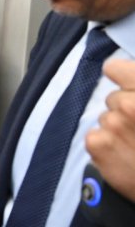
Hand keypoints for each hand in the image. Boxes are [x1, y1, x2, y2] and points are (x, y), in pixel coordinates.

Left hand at [86, 59, 134, 201]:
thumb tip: (119, 74)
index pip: (115, 68)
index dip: (122, 78)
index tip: (128, 88)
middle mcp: (130, 104)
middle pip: (112, 98)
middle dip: (124, 110)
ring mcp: (113, 124)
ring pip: (105, 119)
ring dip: (117, 130)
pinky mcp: (98, 144)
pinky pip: (95, 136)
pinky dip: (106, 146)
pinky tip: (125, 157)